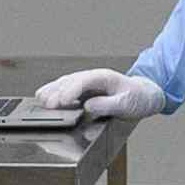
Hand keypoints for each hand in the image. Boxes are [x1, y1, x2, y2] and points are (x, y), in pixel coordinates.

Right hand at [20, 66, 165, 127]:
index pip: (84, 81)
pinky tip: (44, 97)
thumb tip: (88, 107)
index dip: (71, 91)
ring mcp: (87, 82)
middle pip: (70, 81)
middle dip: (57, 92)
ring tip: (40, 99)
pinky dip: (54, 92)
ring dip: (52, 90)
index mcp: (104, 77)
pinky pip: (66, 88)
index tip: (62, 101)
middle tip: (46, 104)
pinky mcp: (83, 89)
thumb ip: (108, 105)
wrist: (143, 95)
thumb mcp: (126, 104)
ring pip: (65, 83)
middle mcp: (93, 77)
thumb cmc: (137, 98)